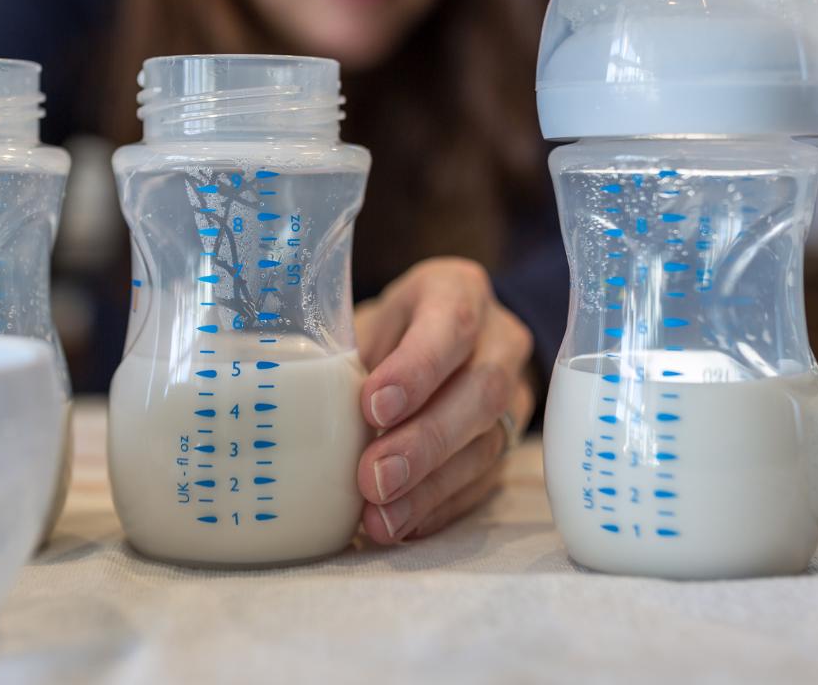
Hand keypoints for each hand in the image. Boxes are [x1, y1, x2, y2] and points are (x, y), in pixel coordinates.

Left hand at [354, 257, 536, 542]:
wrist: (454, 334)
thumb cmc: (395, 325)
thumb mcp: (372, 317)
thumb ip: (350, 353)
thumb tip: (303, 402)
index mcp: (458, 291)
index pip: (451, 325)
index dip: (416, 369)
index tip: (372, 407)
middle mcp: (498, 340)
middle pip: (479, 391)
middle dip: (424, 441)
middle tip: (373, 478)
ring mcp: (514, 393)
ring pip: (486, 443)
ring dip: (430, 487)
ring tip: (381, 519)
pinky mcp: (509, 441)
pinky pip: (483, 480)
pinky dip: (440, 506)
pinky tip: (403, 525)